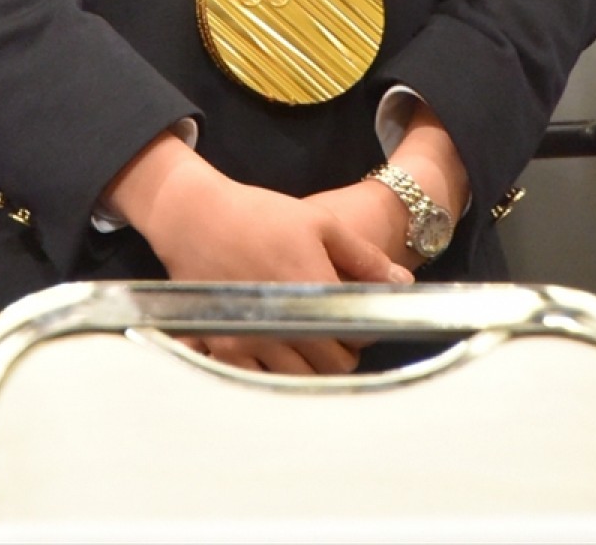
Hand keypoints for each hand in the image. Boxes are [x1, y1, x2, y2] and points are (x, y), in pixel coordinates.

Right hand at [104, 134, 410, 374]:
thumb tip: (400, 282)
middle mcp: (282, 324)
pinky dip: (271, 372)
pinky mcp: (222, 346)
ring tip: (304, 339)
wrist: (194, 217)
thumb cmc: (258, 215)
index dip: (363, 329)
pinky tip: (273, 348)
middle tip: (332, 329)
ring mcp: (250, 340)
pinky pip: (257, 380)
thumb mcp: (319, 223)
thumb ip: (363, 257)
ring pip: (297, 380)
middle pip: (330, 367)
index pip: (357, 337)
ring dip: (308, 367)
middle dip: (339, 351)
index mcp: (311, 291)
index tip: (354, 315)